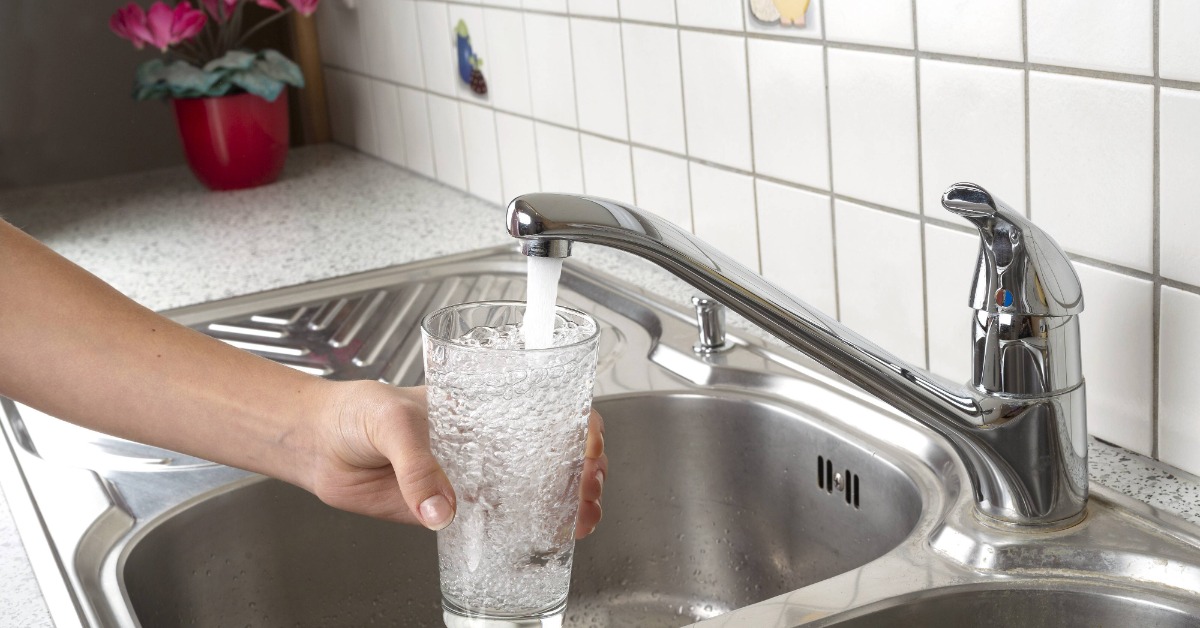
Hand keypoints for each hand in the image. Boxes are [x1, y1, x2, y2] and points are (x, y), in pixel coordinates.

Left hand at [304, 380, 605, 537]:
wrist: (322, 445)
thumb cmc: (356, 411)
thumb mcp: (391, 421)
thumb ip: (416, 464)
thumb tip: (439, 509)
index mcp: (483, 407)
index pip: (547, 409)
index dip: (579, 425)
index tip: (587, 444)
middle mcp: (488, 442)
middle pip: (556, 453)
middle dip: (586, 470)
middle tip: (589, 486)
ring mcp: (475, 478)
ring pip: (538, 492)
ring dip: (569, 504)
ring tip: (580, 517)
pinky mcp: (455, 511)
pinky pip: (502, 525)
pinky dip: (531, 533)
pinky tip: (548, 538)